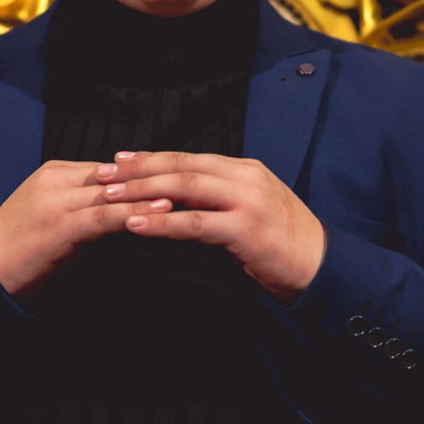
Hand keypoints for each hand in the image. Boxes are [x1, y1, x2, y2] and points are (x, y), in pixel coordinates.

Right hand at [0, 159, 173, 299]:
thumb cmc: (23, 250)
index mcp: (56, 172)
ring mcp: (56, 200)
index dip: (146, 174)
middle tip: (194, 182)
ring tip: (187, 195)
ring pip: (114, 192)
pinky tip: (159, 214)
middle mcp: (57, 179)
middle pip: (116, 175)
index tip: (180, 178)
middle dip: (155, 180)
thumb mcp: (57, 218)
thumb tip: (127, 209)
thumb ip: (88, 207)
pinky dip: (133, 214)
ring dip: (151, 194)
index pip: (112, 168)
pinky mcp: (59, 225)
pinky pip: (104, 216)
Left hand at [94, 150, 325, 303]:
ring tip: (110, 197)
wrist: (321, 266)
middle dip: (137, 170)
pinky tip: (136, 224)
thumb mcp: (248, 209)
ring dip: (143, 192)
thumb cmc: (281, 242)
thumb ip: (217, 198)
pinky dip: (162, 222)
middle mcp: (244, 177)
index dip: (150, 157)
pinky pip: (195, 223)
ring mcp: (247, 201)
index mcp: (243, 168)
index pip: (188, 157)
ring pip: (185, 188)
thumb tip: (174, 196)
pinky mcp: (246, 229)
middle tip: (102, 174)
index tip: (118, 159)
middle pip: (181, 166)